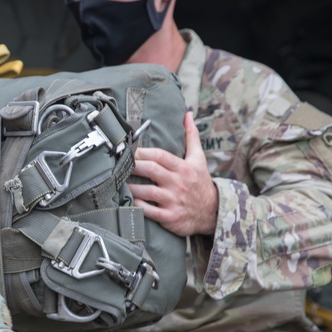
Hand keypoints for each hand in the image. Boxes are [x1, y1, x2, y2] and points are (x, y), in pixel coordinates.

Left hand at [128, 111, 218, 236]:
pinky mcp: (170, 217)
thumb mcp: (199, 158)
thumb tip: (187, 114)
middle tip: (120, 163)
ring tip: (120, 181)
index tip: (130, 150)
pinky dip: (137, 205)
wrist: (212, 211)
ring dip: (131, 186)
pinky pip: (149, 211)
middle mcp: (178, 183)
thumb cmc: (200, 182)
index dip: (143, 152)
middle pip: (152, 170)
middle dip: (134, 165)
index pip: (160, 156)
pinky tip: (129, 200)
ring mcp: (174, 201)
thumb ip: (191, 136)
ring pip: (148, 191)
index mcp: (183, 167)